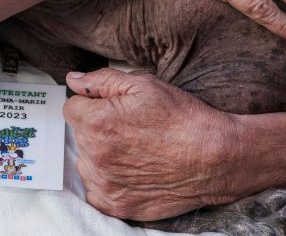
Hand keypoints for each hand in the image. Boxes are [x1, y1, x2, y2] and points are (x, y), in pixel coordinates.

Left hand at [64, 69, 239, 220]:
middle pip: (79, 136)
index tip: (114, 108)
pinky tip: (132, 170)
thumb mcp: (144, 85)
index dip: (93, 103)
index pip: (72, 107)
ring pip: (87, 163)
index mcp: (97, 123)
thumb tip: (73, 80)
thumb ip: (102, 80)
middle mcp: (95, 156)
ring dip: (101, 156)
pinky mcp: (116, 205)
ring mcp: (105, 184)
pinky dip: (109, 181)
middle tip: (131, 127)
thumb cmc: (182, 118)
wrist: (213, 156)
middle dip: (97, 128)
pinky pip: (96, 191)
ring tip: (134, 150)